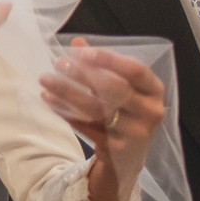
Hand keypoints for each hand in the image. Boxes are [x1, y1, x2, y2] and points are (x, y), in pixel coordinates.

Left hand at [40, 39, 165, 200]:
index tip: (80, 52)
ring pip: (98, 110)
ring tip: (45, 81)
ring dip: (68, 93)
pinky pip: (87, 128)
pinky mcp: (118, 149)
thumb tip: (77, 42)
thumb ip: (101, 66)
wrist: (128, 157)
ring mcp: (136, 133)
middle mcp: (151, 111)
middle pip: (115, 89)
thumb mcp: (119, 88)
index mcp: (154, 90)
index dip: (108, 59)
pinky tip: (50, 102)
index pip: (135, 70)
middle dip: (83, 74)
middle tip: (57, 64)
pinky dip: (67, 113)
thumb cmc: (124, 113)